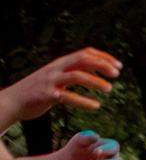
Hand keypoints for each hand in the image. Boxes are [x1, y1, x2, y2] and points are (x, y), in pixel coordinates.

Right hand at [1, 48, 120, 123]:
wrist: (13, 101)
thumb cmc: (37, 89)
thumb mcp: (55, 76)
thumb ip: (71, 71)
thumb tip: (94, 68)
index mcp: (60, 63)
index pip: (85, 53)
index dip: (104, 57)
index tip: (118, 65)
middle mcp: (56, 69)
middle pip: (83, 60)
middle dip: (102, 65)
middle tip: (118, 73)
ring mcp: (51, 81)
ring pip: (77, 76)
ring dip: (96, 82)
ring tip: (110, 89)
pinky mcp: (47, 95)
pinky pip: (68, 97)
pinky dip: (83, 101)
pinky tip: (95, 106)